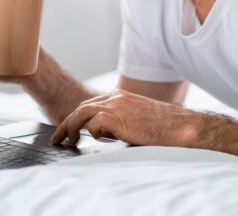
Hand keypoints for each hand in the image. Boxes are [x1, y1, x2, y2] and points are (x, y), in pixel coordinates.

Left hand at [51, 89, 200, 146]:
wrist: (179, 126)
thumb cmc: (163, 126)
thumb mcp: (137, 118)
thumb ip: (120, 119)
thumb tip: (104, 132)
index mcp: (120, 95)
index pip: (90, 104)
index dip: (76, 117)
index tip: (67, 130)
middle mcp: (116, 97)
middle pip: (81, 107)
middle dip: (66, 123)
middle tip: (58, 138)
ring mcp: (117, 106)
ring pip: (82, 112)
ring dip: (70, 127)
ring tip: (68, 142)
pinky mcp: (119, 118)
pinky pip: (94, 122)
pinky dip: (91, 132)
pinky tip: (95, 140)